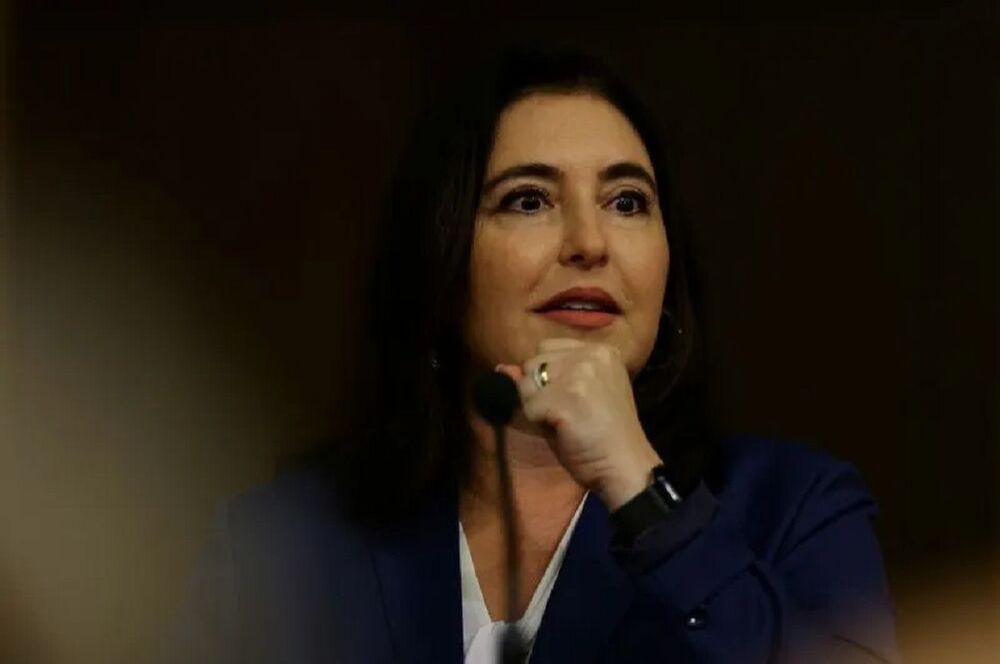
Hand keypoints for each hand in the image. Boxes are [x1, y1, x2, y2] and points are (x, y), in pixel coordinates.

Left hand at [495, 338, 662, 510]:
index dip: (547, 376)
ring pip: (527, 383)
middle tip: (568, 414)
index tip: (569, 399)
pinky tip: (565, 432)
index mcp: (600, 350)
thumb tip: (502, 368)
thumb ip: (541, 380)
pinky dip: (539, 424)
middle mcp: (591, 353)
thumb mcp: (572, 398)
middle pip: (534, 361)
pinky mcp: (568, 396)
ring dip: (537, 406)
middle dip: (539, 389)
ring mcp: (580, 373)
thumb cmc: (601, 436)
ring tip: (565, 422)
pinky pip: (529, 407)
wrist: (625, 466)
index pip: (546, 348)